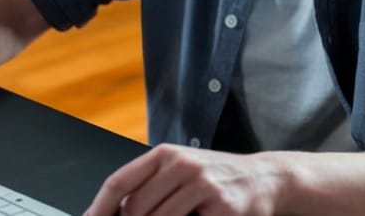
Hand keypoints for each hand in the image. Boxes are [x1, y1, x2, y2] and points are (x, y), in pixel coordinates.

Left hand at [83, 144, 285, 215]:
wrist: (265, 178)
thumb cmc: (216, 179)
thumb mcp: (182, 171)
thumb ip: (150, 186)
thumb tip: (113, 211)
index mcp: (167, 154)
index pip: (119, 181)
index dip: (98, 207)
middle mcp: (183, 165)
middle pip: (134, 208)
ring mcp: (203, 185)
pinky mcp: (223, 208)